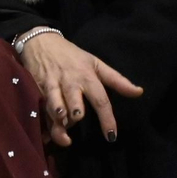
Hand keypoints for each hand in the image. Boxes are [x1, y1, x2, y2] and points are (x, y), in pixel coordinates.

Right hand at [16, 31, 142, 146]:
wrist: (41, 41)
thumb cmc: (72, 55)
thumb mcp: (95, 63)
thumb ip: (117, 80)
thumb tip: (139, 92)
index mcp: (87, 76)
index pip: (101, 100)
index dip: (107, 119)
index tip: (111, 136)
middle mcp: (70, 83)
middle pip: (75, 104)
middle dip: (76, 114)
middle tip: (77, 119)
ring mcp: (52, 87)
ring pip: (56, 108)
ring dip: (59, 120)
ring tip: (63, 130)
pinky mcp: (37, 90)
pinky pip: (41, 110)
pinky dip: (44, 123)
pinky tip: (48, 135)